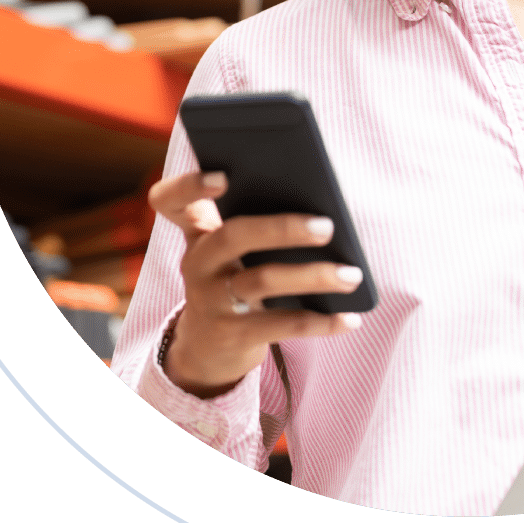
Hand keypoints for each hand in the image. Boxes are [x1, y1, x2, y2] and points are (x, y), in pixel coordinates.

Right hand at [148, 170, 362, 397]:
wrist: (210, 346)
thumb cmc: (236, 276)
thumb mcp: (236, 251)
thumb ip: (261, 222)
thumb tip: (326, 211)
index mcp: (199, 231)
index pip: (170, 200)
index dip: (189, 185)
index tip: (223, 175)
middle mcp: (199, 261)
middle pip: (234, 235)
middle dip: (284, 228)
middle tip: (328, 227)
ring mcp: (211, 299)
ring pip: (263, 281)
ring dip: (315, 276)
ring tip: (353, 275)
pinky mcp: (232, 334)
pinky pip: (282, 325)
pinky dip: (321, 321)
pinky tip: (350, 318)